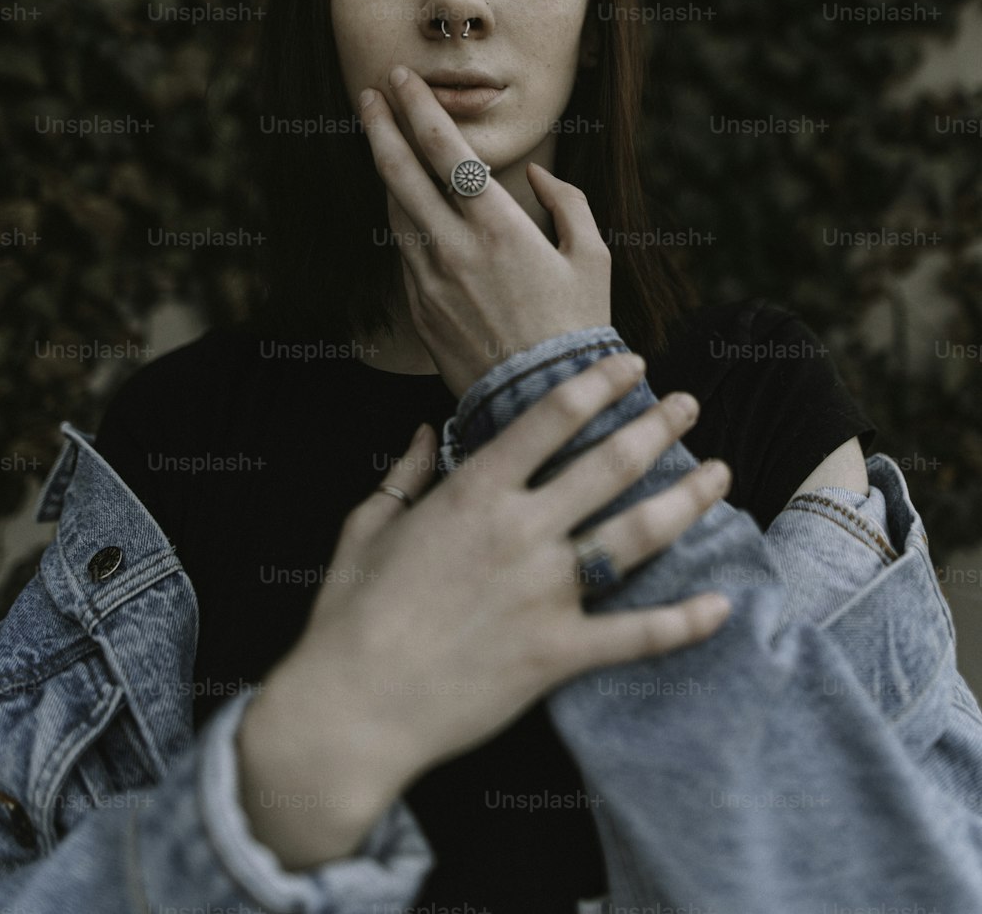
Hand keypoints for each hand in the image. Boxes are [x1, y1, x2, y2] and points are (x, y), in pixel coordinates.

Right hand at [264, 356, 730, 821]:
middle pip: (609, 464)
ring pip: (636, 535)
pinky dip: (683, 623)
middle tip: (691, 403)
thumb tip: (423, 430)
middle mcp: (520, 531)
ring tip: (720, 473)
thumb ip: (405, 474)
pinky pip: (635, 635)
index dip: (599, 384)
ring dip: (686, 500)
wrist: (352, 708)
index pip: (552, 417)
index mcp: (474, 493)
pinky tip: (723, 606)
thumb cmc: (350, 613)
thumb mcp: (368, 526)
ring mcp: (544, 592)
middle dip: (657, 426)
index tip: (634, 365)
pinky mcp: (557, 653)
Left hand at [359, 65, 611, 397]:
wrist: (540, 401)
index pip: (446, 151)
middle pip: (401, 172)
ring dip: (385, 170)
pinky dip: (401, 220)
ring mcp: (429, 280)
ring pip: (394, 210)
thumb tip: (539, 176)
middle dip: (381, 126)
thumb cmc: (577, 328)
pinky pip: (404, 252)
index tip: (401, 81)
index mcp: (500, 227)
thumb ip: (568, 205)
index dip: (418, 109)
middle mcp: (454, 248)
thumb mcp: (593, 258)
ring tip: (380, 139)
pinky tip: (402, 203)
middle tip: (368, 94)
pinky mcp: (418, 310)